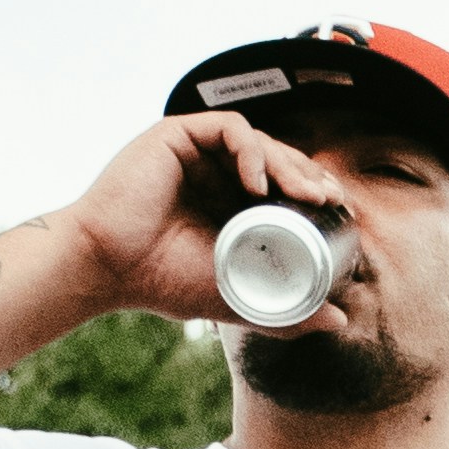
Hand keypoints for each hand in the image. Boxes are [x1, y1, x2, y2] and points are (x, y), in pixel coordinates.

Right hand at [55, 112, 356, 322]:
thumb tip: (340, 320)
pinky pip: (229, 128)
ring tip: (307, 195)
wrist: (107, 269)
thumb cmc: (162, 283)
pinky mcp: (177, 135)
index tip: (340, 212)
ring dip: (290, 163)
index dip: (315, 191)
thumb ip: (286, 312)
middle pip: (279, 160)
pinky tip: (260, 184)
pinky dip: (252, 150)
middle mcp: (216, 173)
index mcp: (230, 203)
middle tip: (331, 201)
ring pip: (260, 141)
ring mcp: (197, 152)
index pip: (285, 185)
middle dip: (310, 176)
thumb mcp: (237, 298)